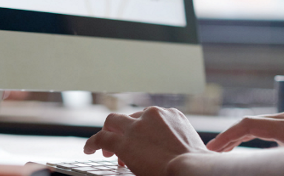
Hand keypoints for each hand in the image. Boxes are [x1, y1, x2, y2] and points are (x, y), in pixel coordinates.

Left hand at [84, 107, 210, 175]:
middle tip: (122, 145)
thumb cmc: (195, 164)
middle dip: (125, 128)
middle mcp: (153, 115)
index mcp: (172, 115)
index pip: (151, 118)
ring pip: (113, 121)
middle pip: (131, 116)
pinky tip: (89, 149)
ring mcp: (137, 126)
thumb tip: (171, 152)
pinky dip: (93, 142)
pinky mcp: (122, 140)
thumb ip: (176, 142)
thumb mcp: (189, 146)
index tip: (142, 145)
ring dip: (108, 132)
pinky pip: (101, 137)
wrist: (189, 169)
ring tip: (106, 149)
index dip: (143, 132)